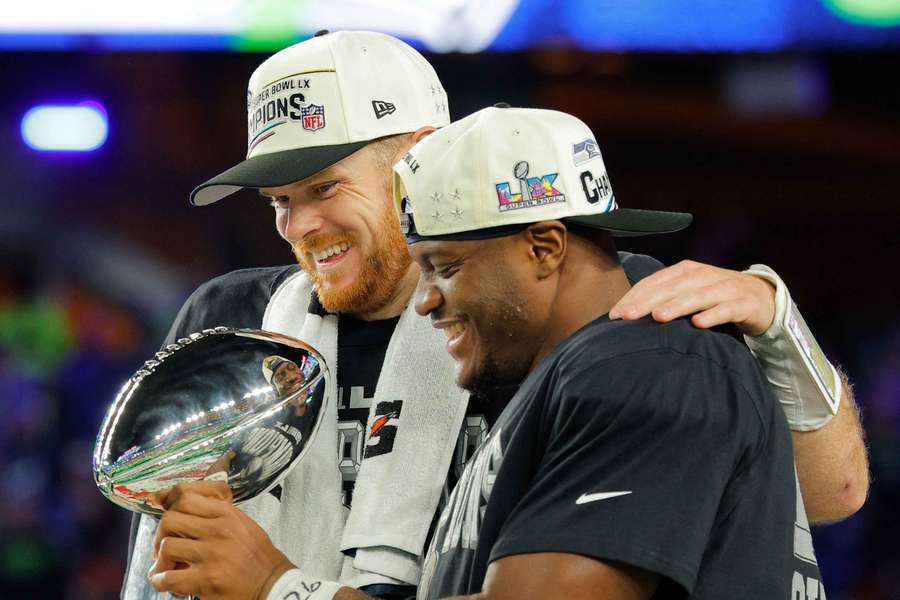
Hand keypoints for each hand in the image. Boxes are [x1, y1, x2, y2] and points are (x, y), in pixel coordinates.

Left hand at [149, 481, 293, 599]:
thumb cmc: (257, 556)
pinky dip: (161, 581)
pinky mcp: (206, 579)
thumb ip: (216, 515)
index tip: (168, 521)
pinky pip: (168, 577)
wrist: (272, 583)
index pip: (185, 498)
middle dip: (161, 535)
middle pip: (170, 519)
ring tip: (168, 566)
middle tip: (165, 547)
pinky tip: (166, 582)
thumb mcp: (242, 524)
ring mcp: (212, 554)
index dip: (169, 508)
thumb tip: (184, 510)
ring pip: (167, 546)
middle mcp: (218, 530)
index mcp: (227, 514)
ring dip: (161, 559)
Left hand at [609, 260, 775, 335]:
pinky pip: (726, 309)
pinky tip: (698, 324)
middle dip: (647, 301)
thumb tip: (626, 317)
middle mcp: (703, 276)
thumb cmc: (714, 298)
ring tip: (658, 317)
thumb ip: (663, 299)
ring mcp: (724, 287)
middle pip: (671, 288)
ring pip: (697, 296)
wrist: (760, 298)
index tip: (615, 315)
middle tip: (627, 316)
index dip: (634, 297)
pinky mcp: (743, 303)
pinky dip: (712, 315)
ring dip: (677, 306)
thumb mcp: (688, 294)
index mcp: (685, 271)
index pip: (654, 282)